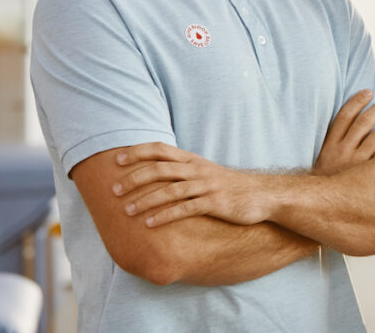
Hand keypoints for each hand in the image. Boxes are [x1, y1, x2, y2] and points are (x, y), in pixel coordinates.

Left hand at [112, 142, 271, 227]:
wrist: (261, 195)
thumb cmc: (228, 186)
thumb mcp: (204, 172)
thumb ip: (182, 171)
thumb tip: (154, 173)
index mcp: (192, 160)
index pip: (160, 149)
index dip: (137, 152)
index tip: (116, 159)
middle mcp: (196, 169)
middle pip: (160, 168)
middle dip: (134, 178)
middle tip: (114, 190)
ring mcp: (206, 186)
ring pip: (170, 190)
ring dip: (145, 200)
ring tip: (127, 211)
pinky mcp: (214, 203)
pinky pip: (185, 209)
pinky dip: (165, 216)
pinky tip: (150, 224)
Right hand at [314, 89, 374, 173]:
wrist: (321, 207)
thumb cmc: (327, 181)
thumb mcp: (325, 159)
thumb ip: (335, 142)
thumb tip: (350, 124)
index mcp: (330, 144)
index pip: (343, 116)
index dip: (356, 101)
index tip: (368, 92)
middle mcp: (342, 151)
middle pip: (363, 123)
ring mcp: (355, 164)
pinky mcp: (367, 176)